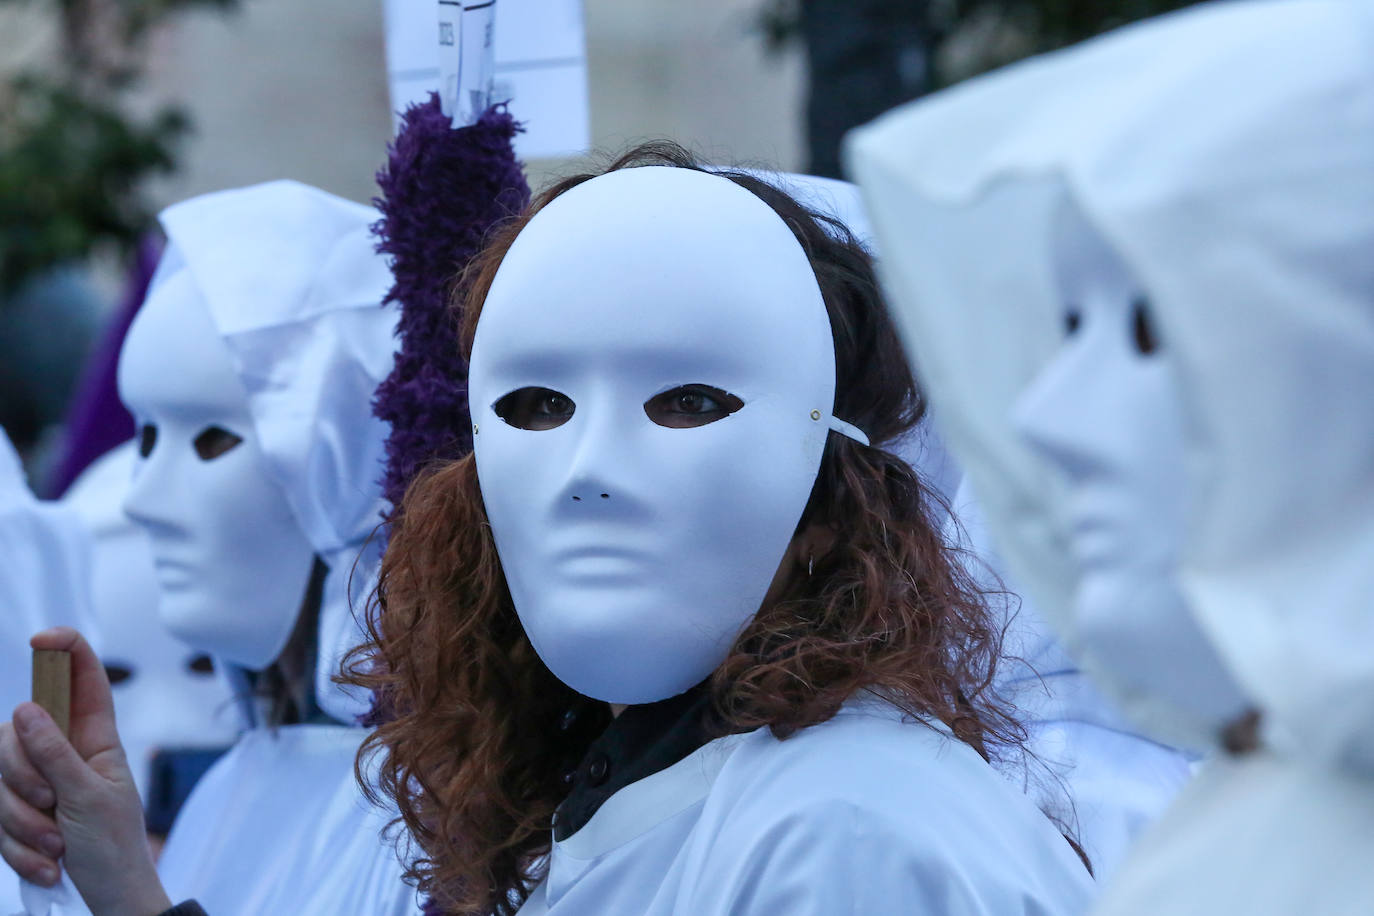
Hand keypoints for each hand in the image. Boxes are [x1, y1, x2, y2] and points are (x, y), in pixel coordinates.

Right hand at [0, 628, 172, 915]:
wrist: (110, 898)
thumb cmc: (113, 847)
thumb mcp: (89, 798)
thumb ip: (56, 754)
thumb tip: (25, 708)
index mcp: (96, 739)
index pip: (82, 682)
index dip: (66, 652)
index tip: (42, 639)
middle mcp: (64, 753)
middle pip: (15, 733)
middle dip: (21, 775)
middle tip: (51, 807)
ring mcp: (39, 783)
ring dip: (21, 822)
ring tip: (55, 846)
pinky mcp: (19, 815)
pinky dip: (16, 849)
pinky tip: (46, 866)